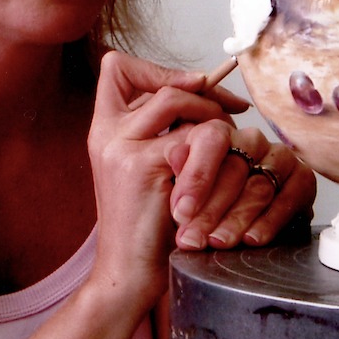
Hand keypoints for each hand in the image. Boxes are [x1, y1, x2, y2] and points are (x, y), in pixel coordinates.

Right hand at [87, 52, 244, 297]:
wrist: (128, 272)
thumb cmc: (147, 226)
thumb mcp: (149, 169)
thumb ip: (161, 133)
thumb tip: (205, 93)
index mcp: (103, 129)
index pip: (117, 67)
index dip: (159, 69)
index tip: (193, 88)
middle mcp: (105, 132)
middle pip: (157, 79)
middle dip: (205, 92)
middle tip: (234, 112)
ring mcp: (119, 146)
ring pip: (177, 99)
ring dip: (211, 115)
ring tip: (227, 144)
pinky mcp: (141, 165)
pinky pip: (193, 136)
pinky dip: (217, 151)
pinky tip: (223, 172)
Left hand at [166, 121, 314, 249]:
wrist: (234, 226)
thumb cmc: (203, 204)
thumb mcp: (180, 186)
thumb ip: (176, 169)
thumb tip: (173, 154)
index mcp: (218, 132)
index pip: (209, 141)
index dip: (195, 177)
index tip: (181, 212)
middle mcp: (251, 139)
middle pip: (233, 170)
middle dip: (210, 210)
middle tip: (193, 239)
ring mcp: (279, 158)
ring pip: (258, 188)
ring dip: (236, 220)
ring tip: (218, 242)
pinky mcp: (303, 178)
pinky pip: (287, 200)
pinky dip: (268, 223)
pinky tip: (251, 239)